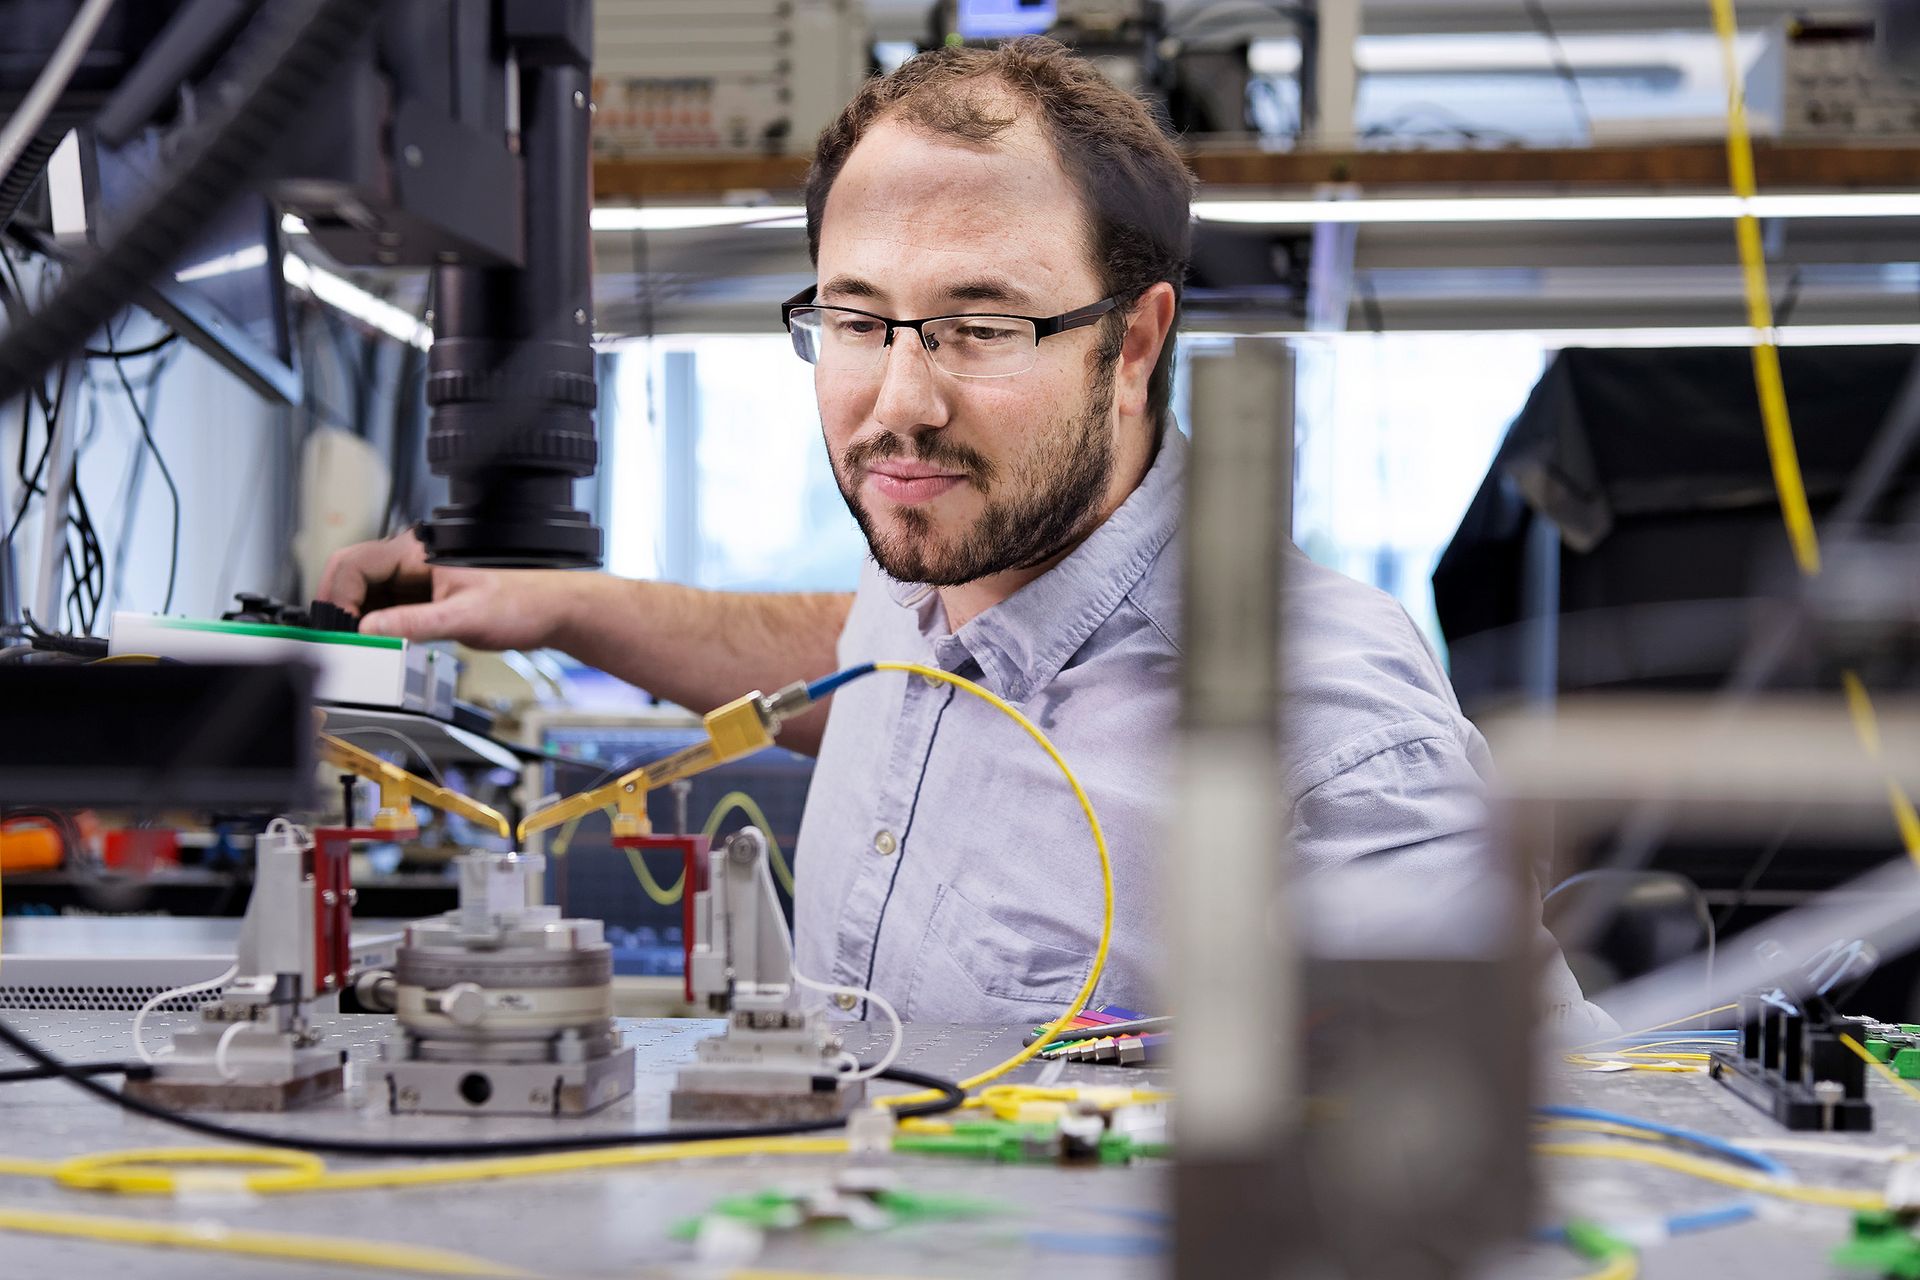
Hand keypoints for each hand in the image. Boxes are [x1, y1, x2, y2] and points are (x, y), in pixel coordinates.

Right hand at [316, 532, 576, 649]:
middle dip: (343, 610)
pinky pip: (386, 608)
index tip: (341, 630)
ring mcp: (416, 579)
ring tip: (365, 646)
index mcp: (418, 552)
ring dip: (359, 620)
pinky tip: (384, 643)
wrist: (551, 611)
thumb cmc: (522, 602)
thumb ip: (414, 624)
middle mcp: (412, 560)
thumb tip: (369, 630)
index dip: (339, 598)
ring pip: (366, 595)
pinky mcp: (424, 597)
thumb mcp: (463, 617)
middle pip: (353, 578)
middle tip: (344, 642)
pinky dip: (378, 626)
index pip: (353, 564)